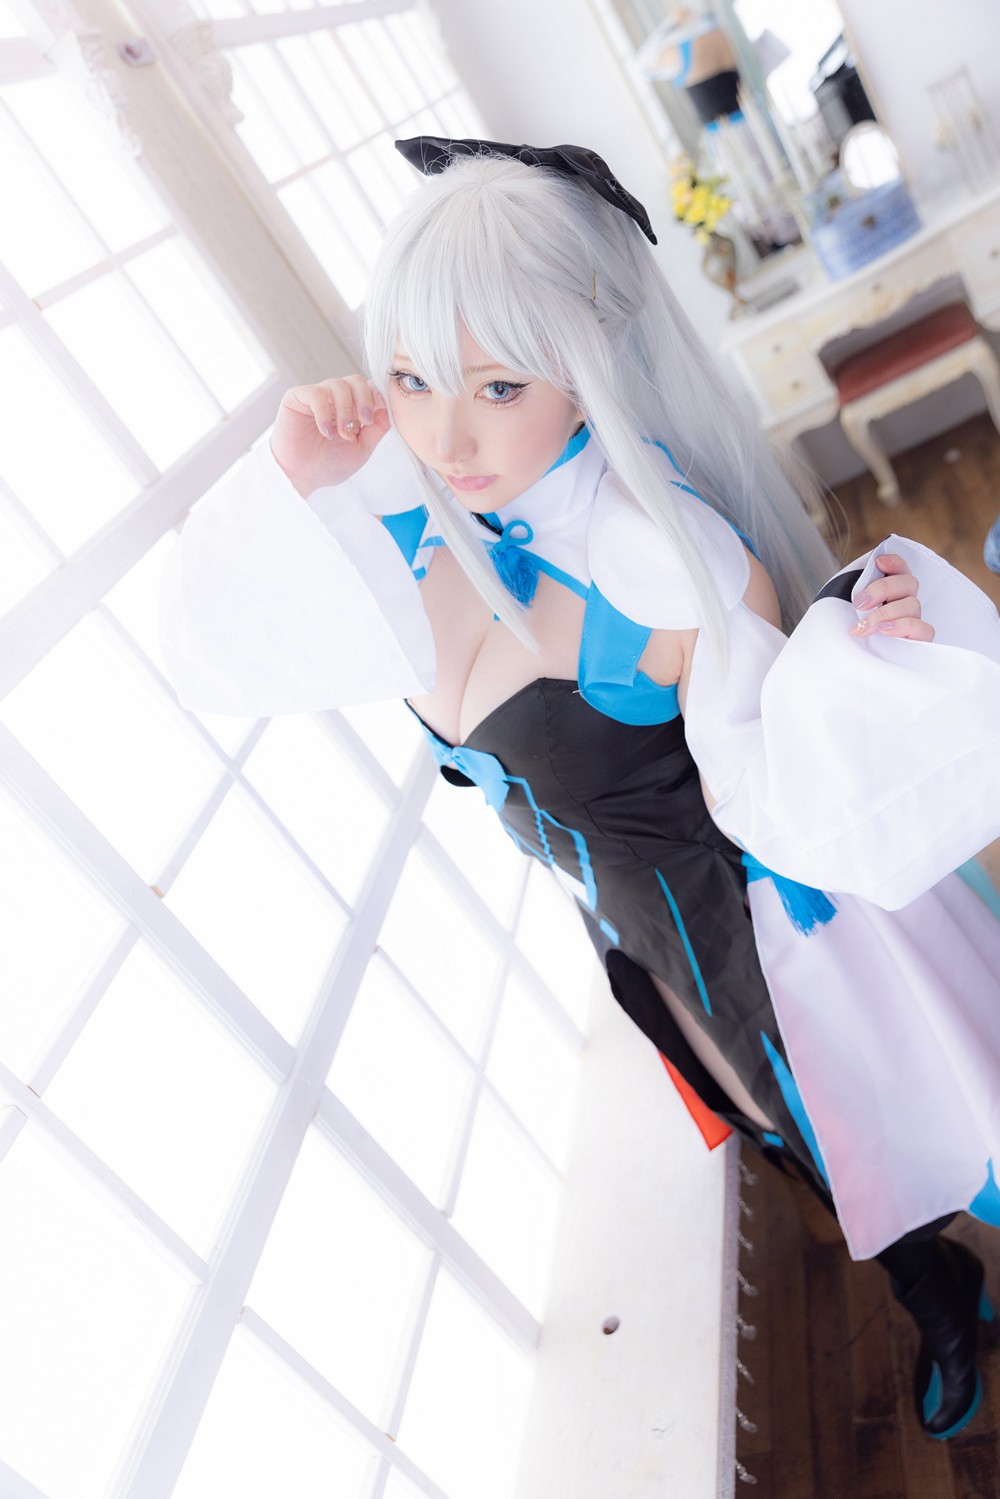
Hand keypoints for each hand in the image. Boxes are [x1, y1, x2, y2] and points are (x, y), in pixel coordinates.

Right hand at [270, 375, 389, 496]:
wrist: (302, 478)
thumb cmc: (330, 464)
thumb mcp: (363, 448)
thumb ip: (378, 427)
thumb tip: (389, 405)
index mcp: (352, 407)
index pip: (369, 388)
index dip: (377, 396)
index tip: (377, 416)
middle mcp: (335, 398)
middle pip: (356, 380)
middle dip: (364, 400)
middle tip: (365, 422)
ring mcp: (317, 396)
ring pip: (338, 384)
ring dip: (346, 410)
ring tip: (343, 434)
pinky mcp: (297, 397)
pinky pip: (316, 393)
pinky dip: (324, 411)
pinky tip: (325, 431)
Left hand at [848, 553, 934, 641]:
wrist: (846, 664)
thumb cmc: (848, 633)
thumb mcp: (845, 610)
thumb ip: (857, 595)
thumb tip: (860, 585)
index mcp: (891, 591)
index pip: (901, 568)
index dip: (894, 562)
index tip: (878, 562)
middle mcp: (905, 602)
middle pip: (908, 583)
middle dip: (882, 589)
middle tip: (859, 603)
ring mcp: (913, 621)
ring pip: (913, 605)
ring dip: (886, 613)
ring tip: (864, 626)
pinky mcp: (918, 641)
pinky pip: (925, 630)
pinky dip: (904, 627)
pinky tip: (885, 631)